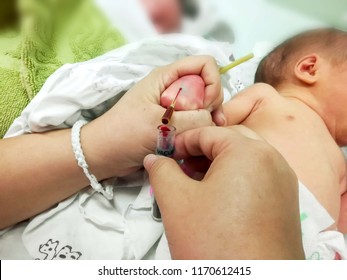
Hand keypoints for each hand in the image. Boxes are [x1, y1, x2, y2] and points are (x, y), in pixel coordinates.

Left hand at [84, 56, 224, 177]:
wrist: (105, 154)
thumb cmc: (125, 134)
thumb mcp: (159, 124)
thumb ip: (192, 119)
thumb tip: (212, 120)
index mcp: (167, 77)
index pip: (205, 64)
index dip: (212, 83)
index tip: (205, 106)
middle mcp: (174, 87)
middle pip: (208, 86)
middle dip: (212, 104)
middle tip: (205, 125)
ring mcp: (175, 106)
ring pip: (205, 105)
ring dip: (209, 120)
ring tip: (204, 136)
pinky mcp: (175, 122)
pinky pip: (197, 121)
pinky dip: (202, 130)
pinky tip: (199, 141)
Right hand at [144, 126, 304, 258]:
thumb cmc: (216, 243)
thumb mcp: (176, 201)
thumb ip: (161, 171)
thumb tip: (154, 159)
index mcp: (248, 152)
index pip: (208, 133)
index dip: (182, 141)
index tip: (168, 155)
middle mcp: (272, 160)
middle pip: (230, 140)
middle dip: (202, 150)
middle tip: (182, 167)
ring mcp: (283, 181)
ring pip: (245, 158)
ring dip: (219, 163)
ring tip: (197, 183)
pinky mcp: (286, 201)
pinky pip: (258, 176)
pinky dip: (236, 178)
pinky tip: (219, 198)